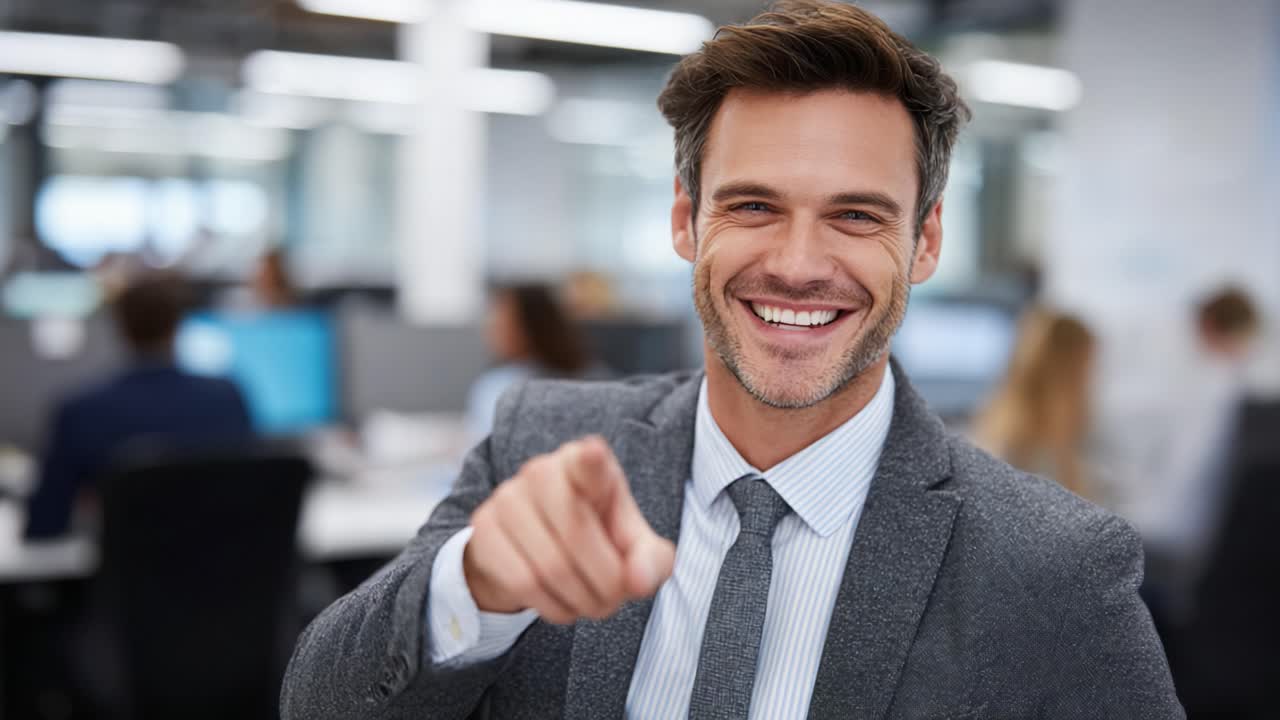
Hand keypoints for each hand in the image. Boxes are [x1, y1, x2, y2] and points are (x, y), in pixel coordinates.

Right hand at [463, 435, 675, 623]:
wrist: (531, 550)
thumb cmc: (595, 539)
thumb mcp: (631, 547)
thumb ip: (650, 561)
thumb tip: (639, 581)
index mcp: (588, 465)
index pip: (588, 461)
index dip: (590, 460)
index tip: (592, 454)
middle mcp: (543, 470)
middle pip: (578, 535)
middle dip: (607, 582)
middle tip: (615, 599)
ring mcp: (507, 497)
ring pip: (551, 566)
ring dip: (581, 600)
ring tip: (592, 604)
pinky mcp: (483, 528)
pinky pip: (522, 582)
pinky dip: (552, 606)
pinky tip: (561, 603)